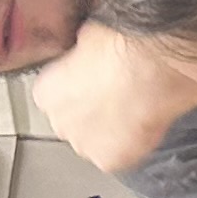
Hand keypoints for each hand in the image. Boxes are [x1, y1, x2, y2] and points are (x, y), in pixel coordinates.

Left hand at [28, 20, 196, 172]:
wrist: (151, 70)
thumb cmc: (121, 48)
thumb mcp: (88, 36)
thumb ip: (80, 54)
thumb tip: (88, 51)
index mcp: (45, 93)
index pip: (53, 96)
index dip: (76, 88)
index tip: (92, 82)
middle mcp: (58, 123)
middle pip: (72, 122)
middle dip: (90, 113)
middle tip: (115, 97)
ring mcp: (84, 146)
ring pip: (94, 142)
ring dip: (108, 131)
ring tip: (131, 111)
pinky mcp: (110, 161)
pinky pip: (118, 155)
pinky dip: (129, 145)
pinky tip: (140, 125)